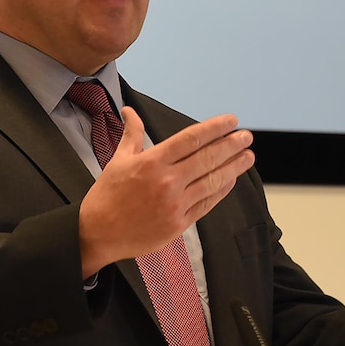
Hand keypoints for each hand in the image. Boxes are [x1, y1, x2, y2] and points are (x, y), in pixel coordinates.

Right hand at [78, 109, 254, 275]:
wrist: (96, 234)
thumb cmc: (106, 196)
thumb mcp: (117, 160)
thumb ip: (131, 134)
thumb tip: (129, 111)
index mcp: (151, 162)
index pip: (191, 139)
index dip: (215, 128)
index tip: (231, 121)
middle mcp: (166, 181)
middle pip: (207, 158)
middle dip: (231, 145)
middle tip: (247, 136)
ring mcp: (175, 204)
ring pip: (212, 181)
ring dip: (234, 167)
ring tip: (248, 156)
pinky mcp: (179, 224)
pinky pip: (207, 204)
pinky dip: (221, 190)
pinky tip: (231, 180)